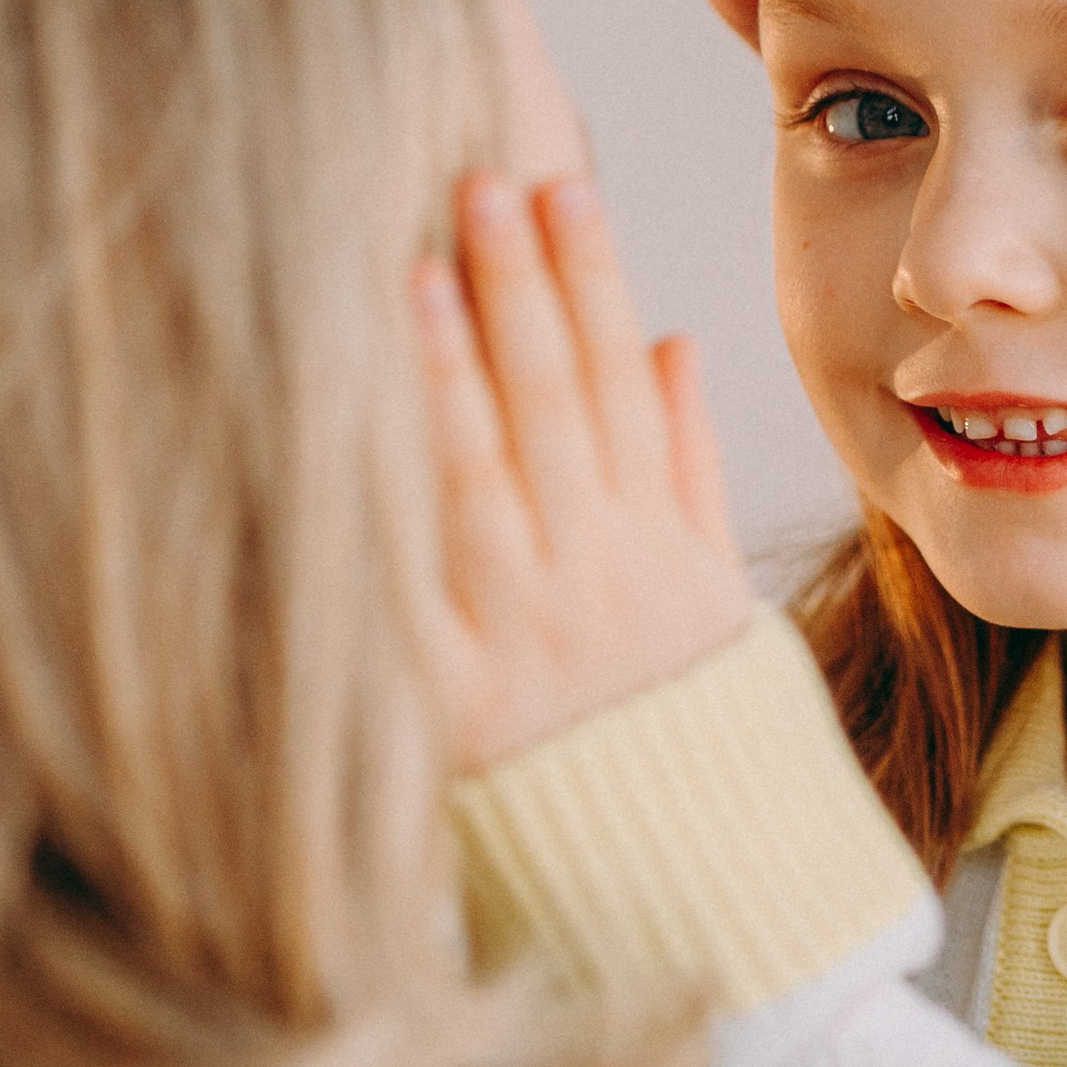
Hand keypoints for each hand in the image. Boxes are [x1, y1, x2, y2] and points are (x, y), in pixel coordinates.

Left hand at [415, 170, 754, 774]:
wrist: (683, 885)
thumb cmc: (683, 731)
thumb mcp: (711, 600)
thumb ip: (687, 469)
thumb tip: (672, 340)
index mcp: (658, 548)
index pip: (624, 385)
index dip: (591, 283)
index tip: (561, 188)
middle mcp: (594, 579)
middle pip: (555, 408)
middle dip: (521, 288)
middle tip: (482, 180)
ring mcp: (524, 635)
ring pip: (488, 475)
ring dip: (457, 366)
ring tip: (420, 263)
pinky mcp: (455, 698)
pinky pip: (416, 585)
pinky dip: (394, 502)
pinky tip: (355, 422)